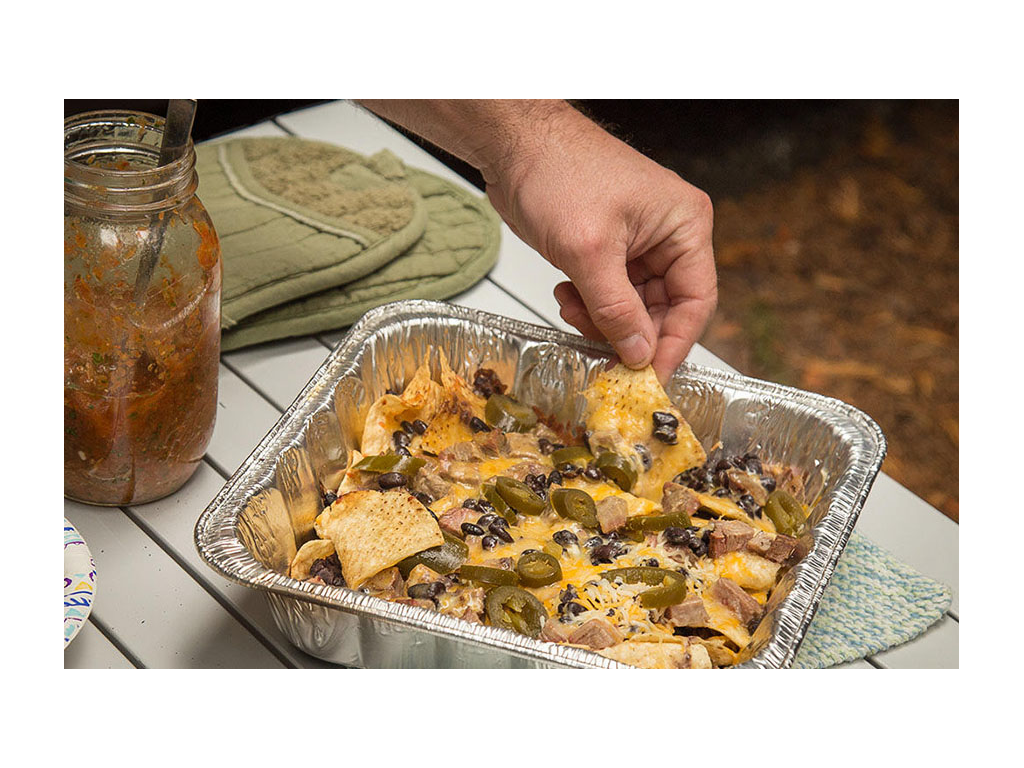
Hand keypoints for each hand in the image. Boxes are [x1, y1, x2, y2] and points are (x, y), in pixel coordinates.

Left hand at [481, 105, 716, 381]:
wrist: (514, 145)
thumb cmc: (557, 170)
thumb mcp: (589, 251)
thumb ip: (616, 309)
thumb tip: (638, 351)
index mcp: (684, 225)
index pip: (695, 302)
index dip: (672, 345)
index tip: (649, 377)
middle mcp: (667, 236)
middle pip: (664, 310)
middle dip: (628, 333)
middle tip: (601, 353)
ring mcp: (637, 243)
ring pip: (633, 308)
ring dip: (602, 320)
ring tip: (573, 307)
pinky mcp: (608, 250)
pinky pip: (609, 296)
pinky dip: (588, 305)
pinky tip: (567, 294)